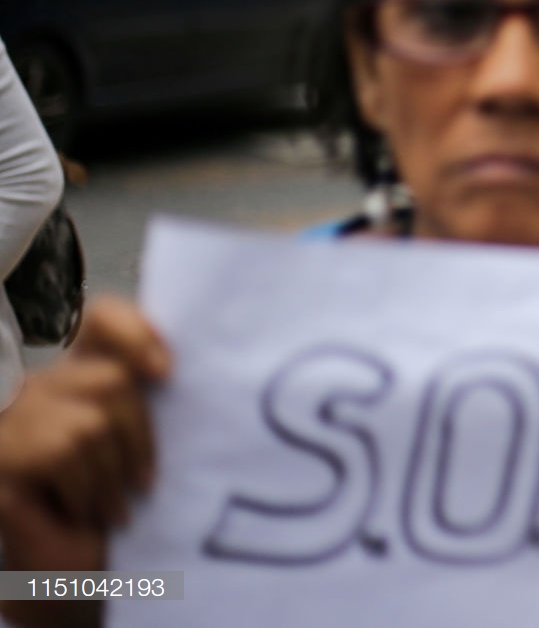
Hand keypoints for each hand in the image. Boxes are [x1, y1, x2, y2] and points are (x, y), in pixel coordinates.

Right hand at [0, 298, 169, 617]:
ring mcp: (9, 418)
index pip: (101, 318)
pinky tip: (82, 513)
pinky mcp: (2, 456)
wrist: (58, 567)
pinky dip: (85, 490)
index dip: (134, 330)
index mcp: (73, 375)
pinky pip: (64, 455)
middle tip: (143, 484)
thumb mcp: (128, 445)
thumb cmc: (102, 504)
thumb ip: (140, 400)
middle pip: (111, 380)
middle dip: (139, 438)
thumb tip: (173, 367)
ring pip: (91, 425)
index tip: (167, 372)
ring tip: (113, 509)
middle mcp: (33, 387)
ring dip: (111, 477)